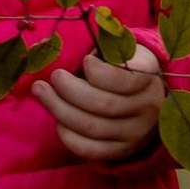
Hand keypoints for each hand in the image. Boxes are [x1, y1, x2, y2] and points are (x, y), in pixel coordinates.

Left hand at [34, 48, 168, 165]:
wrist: (147, 97)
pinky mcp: (122, 151)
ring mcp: (136, 133)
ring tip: (41, 91)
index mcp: (148, 76)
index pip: (125, 79)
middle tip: (53, 76)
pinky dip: (68, 135)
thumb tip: (70, 38)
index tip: (85, 61)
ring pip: (92, 128)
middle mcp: (147, 107)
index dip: (99, 71)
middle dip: (69, 89)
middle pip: (103, 105)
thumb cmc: (124, 65)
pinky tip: (57, 120)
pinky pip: (90, 149)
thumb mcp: (123, 48)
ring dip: (59, 109)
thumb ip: (106, 44)